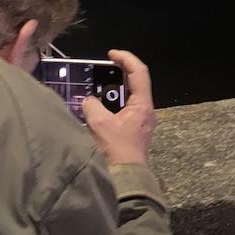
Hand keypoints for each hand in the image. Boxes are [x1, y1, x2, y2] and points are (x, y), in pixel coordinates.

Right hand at [81, 50, 155, 166]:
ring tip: (97, 88)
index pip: (138, 72)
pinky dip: (112, 104)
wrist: (125, 180)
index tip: (111, 54)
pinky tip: (98, 109)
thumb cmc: (116, 152)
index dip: (125, 58)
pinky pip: (124, 110)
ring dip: (113, 90)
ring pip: (129, 97)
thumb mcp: (99, 124)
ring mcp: (141, 122)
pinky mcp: (134, 131)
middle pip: (135, 82)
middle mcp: (145, 111)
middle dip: (118, 73)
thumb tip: (89, 101)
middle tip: (102, 69)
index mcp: (142, 105)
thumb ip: (92, 105)